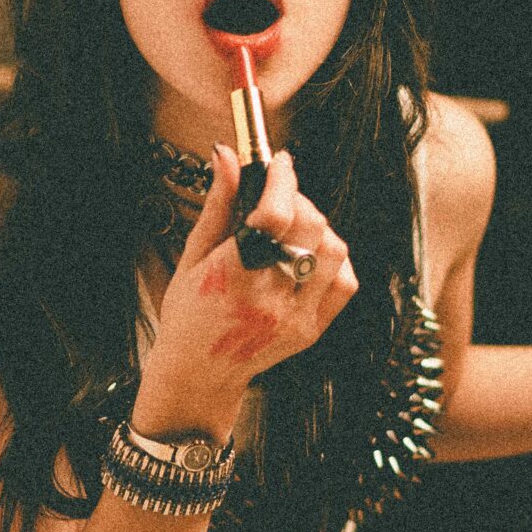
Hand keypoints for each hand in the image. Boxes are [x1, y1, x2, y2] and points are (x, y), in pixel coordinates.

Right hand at [135, 146, 357, 433]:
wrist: (199, 375)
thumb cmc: (187, 315)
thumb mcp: (192, 257)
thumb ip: (217, 205)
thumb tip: (228, 156)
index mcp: (232, 278)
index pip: (274, 216)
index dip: (282, 179)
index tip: (278, 162)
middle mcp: (269, 299)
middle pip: (309, 226)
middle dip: (297, 198)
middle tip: (280, 194)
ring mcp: (295, 318)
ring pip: (334, 250)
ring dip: (318, 227)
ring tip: (293, 226)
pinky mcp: (311, 331)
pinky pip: (344, 282)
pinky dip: (333, 259)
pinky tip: (310, 254)